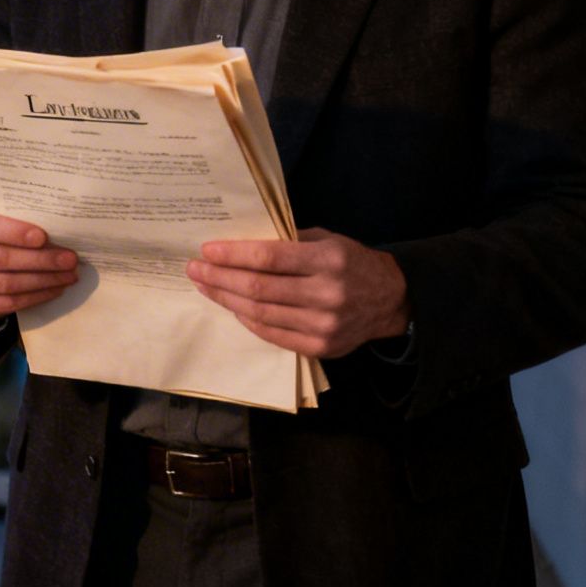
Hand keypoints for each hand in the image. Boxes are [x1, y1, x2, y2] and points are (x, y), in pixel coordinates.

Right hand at [0, 200, 78, 322]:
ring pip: (4, 285)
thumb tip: (58, 225)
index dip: (13, 232)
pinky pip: (4, 304)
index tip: (43, 237)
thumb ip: (14, 217)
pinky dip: (33, 298)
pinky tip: (52, 290)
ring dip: (42, 282)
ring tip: (67, 276)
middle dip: (39, 260)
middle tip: (69, 260)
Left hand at [185, 227, 409, 358]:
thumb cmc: (352, 263)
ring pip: (261, 313)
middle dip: (220, 277)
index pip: (270, 258)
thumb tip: (241, 243)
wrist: (390, 300)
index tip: (207, 250)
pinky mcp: (320, 346)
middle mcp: (326, 294)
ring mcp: (324, 325)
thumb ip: (289, 241)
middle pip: (259, 288)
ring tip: (206, 287)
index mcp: (329, 260)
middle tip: (195, 269)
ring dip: (227, 299)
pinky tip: (233, 307)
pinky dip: (248, 320)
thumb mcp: (328, 240)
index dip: (233, 255)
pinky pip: (273, 334)